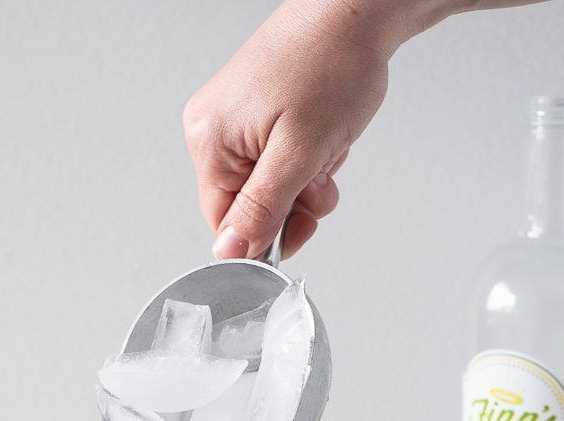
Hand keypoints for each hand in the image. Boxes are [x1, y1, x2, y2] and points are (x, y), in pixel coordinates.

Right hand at [182, 0, 406, 259]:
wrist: (356, 11)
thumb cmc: (331, 63)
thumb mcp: (299, 154)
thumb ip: (262, 210)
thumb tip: (230, 252)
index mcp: (210, 141)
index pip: (224, 223)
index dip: (265, 234)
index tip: (301, 222)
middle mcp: (213, 130)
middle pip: (247, 206)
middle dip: (291, 203)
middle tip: (319, 178)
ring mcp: (233, 120)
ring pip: (268, 187)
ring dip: (304, 182)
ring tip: (324, 148)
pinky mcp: (255, 113)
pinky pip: (276, 162)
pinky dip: (305, 160)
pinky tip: (320, 136)